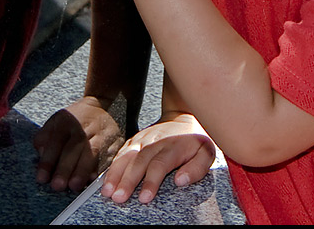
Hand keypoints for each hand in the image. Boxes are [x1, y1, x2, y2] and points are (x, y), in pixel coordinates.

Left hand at [33, 96, 123, 191]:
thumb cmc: (74, 121)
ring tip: (74, 185)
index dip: (48, 161)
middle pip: (74, 147)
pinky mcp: (114, 142)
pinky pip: (107, 156)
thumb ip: (44, 137)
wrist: (100, 108)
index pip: (56, 141)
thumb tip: (42, 154)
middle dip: (65, 168)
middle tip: (58, 185)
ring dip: (82, 171)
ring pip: (92, 152)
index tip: (42, 178)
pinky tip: (92, 180)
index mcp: (67, 120)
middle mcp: (84, 126)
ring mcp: (101, 134)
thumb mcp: (55, 121)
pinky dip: (100, 169)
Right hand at [101, 113, 215, 203]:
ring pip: (126, 156)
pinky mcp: (134, 140)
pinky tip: (106, 180)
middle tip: (119, 197)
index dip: (151, 181)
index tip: (144, 198)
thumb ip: (197, 168)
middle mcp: (155, 141)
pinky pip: (121, 153)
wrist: (183, 116)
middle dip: (127, 180)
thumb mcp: (207, 152)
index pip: (159, 164)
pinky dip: (112, 166)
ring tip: (107, 191)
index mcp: (173, 146)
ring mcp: (142, 139)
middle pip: (138, 161)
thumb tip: (180, 180)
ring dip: (115, 174)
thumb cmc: (195, 140)